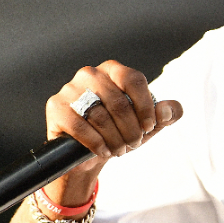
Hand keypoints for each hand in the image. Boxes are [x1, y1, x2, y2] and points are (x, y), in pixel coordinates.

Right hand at [44, 61, 182, 203]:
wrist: (89, 152)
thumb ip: (167, 114)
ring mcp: (70, 89)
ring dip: (115, 140)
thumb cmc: (121, 131)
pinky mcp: (56, 107)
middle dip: (131, 130)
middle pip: (118, 103)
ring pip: (100, 117)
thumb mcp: (148, 124)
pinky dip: (97, 144)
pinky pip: (81, 127)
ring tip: (120, 149)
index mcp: (114, 70)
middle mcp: (90, 74)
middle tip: (133, 144)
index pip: (134, 80)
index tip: (149, 127)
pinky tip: (103, 151)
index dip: (145, 107)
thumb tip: (167, 110)